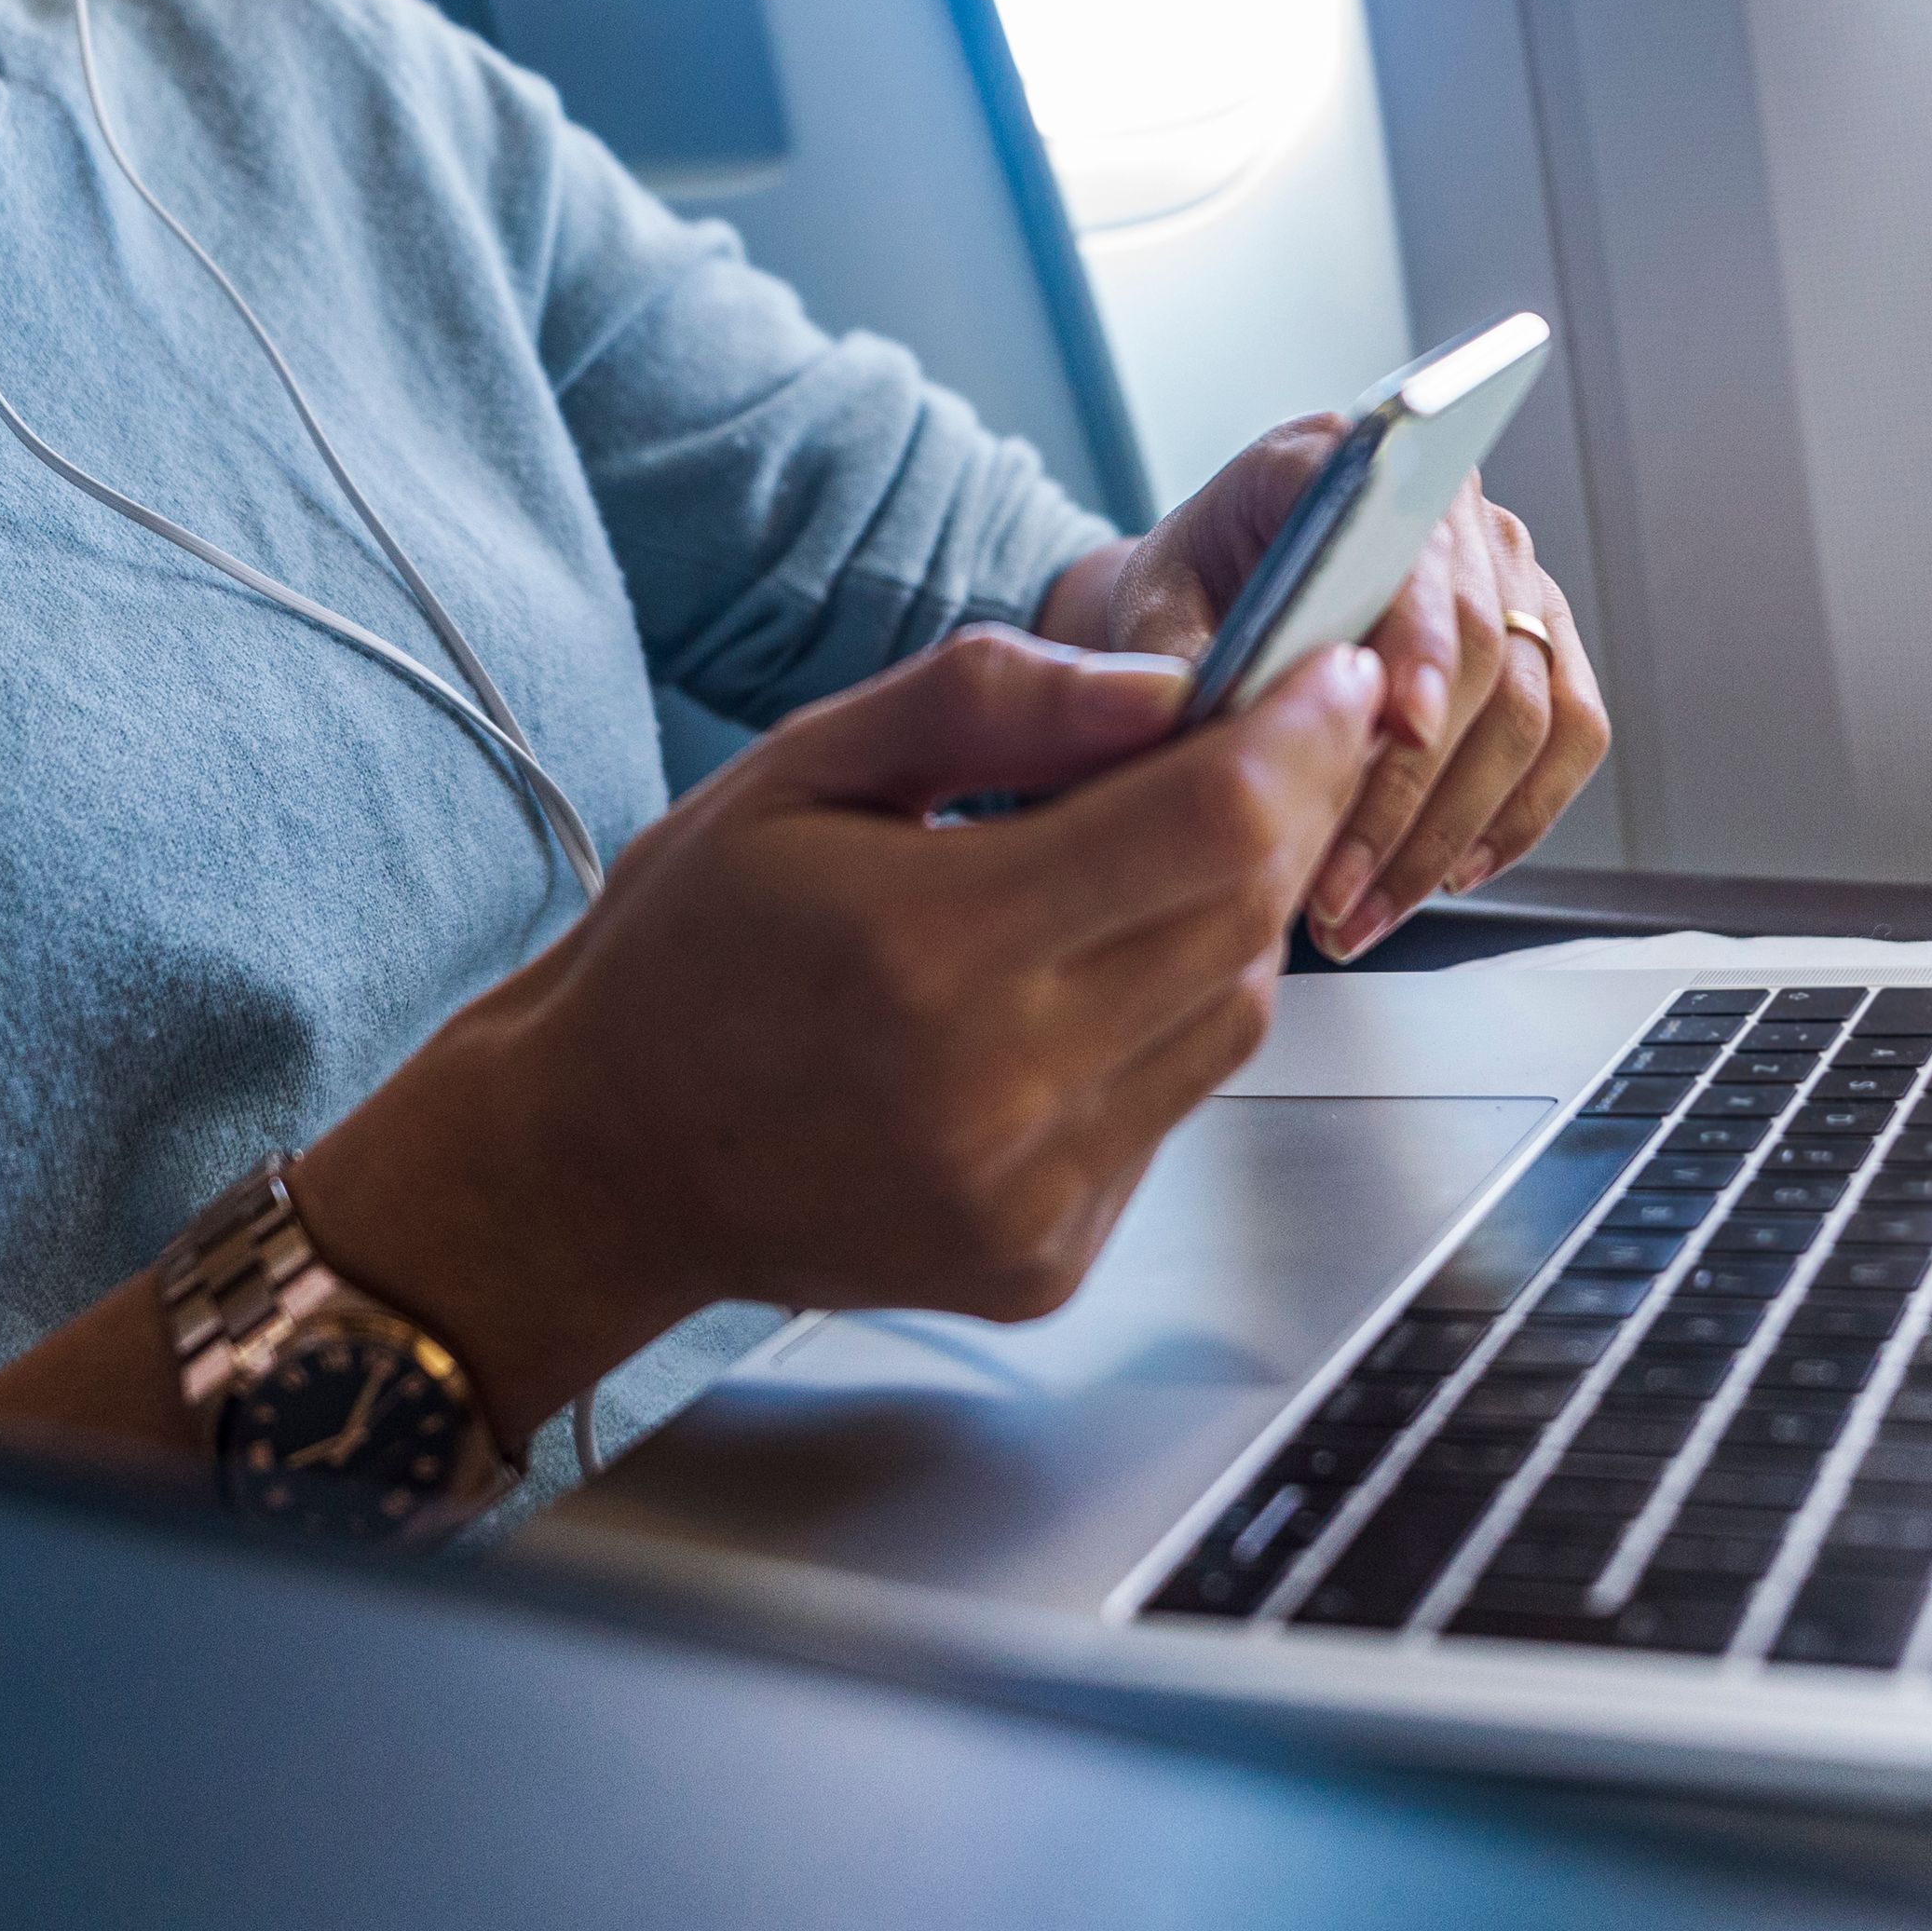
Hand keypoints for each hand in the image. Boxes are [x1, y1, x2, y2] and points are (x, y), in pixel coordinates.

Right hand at [296, 624, 1394, 1428]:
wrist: (600, 1161)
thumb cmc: (685, 952)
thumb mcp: (801, 767)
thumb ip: (990, 700)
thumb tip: (1167, 682)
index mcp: (926, 948)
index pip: (1206, 828)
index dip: (1298, 736)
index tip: (1331, 670)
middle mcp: (994, 1090)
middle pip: (1244, 918)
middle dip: (1283, 807)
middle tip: (1265, 736)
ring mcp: (1027, 1195)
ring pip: (1234, 1016)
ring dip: (1222, 919)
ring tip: (1121, 871)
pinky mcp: (1044, 1260)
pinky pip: (1173, 1109)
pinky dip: (1160, 1026)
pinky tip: (1063, 994)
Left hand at [1044, 428, 1614, 959]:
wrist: (1207, 603)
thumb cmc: (1181, 598)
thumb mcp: (1145, 614)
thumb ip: (1169, 658)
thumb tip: (1200, 724)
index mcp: (1345, 459)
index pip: (1410, 544)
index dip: (1416, 639)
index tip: (1402, 726)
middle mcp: (1446, 506)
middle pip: (1476, 644)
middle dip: (1411, 786)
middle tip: (1338, 883)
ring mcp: (1504, 572)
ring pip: (1527, 705)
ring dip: (1451, 826)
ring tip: (1367, 906)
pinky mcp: (1539, 636)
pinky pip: (1572, 731)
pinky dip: (1518, 815)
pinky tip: (1448, 872)